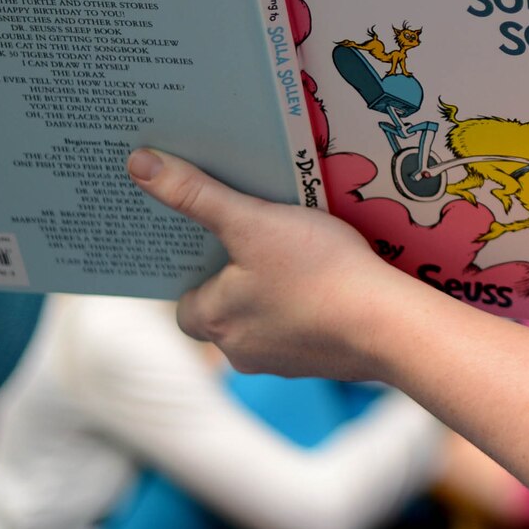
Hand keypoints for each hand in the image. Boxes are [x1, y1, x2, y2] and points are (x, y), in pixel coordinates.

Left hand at [128, 148, 399, 379]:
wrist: (391, 325)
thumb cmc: (320, 272)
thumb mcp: (253, 220)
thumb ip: (196, 194)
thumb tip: (137, 164)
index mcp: (213, 321)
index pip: (186, 299)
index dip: (200, 270)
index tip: (219, 243)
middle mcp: (240, 351)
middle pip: (224, 310)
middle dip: (240, 281)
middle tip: (261, 243)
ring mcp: (283, 362)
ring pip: (264, 323)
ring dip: (275, 297)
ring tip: (301, 258)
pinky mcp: (321, 363)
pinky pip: (302, 332)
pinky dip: (310, 310)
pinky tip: (333, 285)